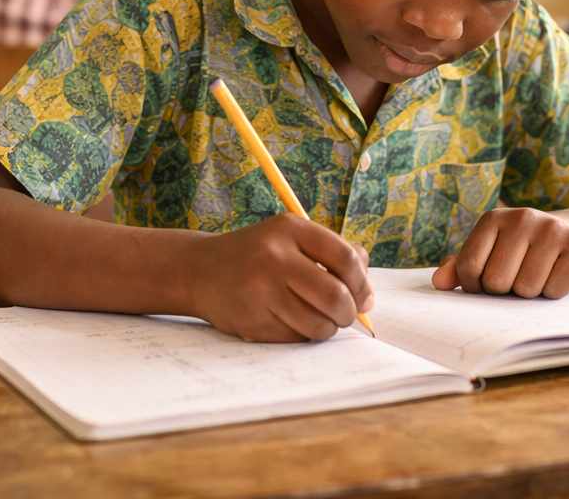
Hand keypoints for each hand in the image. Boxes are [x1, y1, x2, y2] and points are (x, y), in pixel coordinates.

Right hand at [189, 213, 372, 341]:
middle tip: (346, 314)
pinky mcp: (252, 321)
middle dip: (349, 312)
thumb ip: (333, 254)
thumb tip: (369, 294)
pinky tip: (292, 322)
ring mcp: (261, 291)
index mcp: (289, 229)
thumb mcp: (290, 238)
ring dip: (328, 328)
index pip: (345, 258)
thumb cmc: (257, 254)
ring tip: (320, 319)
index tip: (364, 296)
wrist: (200, 271)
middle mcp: (274, 258)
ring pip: (318, 324)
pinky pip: (296, 339)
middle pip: (335, 296)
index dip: (362, 283)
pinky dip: (303, 336)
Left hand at [432, 207, 568, 297]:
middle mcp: (522, 217)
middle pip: (496, 281)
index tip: (487, 285)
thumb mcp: (491, 253)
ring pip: (526, 289)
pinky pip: (555, 291)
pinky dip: (554, 293)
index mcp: (493, 219)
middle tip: (519, 278)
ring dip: (531, 294)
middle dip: (506, 292)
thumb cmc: (525, 251)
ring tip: (540, 275)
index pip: (469, 267)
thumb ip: (461, 267)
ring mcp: (552, 230)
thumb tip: (438, 283)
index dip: (475, 287)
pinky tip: (559, 276)